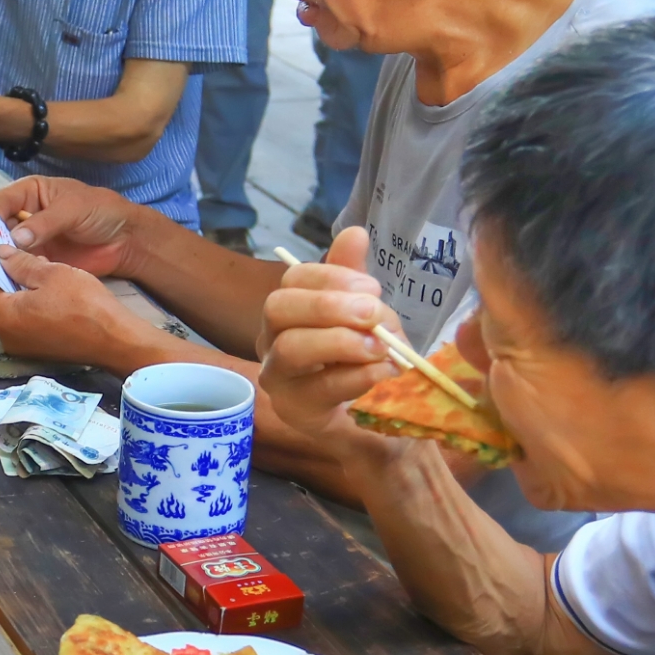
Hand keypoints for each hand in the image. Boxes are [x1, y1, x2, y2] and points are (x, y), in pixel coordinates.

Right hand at [0, 176, 137, 277]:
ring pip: (5, 249)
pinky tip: (14, 278)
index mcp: (30, 193)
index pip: (0, 201)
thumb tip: (15, 239)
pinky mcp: (38, 260)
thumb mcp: (72, 209)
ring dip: (2, 258)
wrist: (125, 239)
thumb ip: (44, 223)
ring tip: (0, 270)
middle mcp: (25, 215)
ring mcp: (30, 240)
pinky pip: (19, 266)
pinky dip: (15, 272)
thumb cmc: (100, 212)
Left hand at [0, 247, 138, 366]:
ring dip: (15, 288)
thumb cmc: (84, 304)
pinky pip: (22, 320)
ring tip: (33, 268)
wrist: (116, 340)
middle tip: (16, 252)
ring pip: (8, 309)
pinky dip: (26, 303)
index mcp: (3, 315)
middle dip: (1, 273)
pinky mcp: (36, 349)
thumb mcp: (51, 273)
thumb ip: (20, 262)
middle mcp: (5, 335)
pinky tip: (43, 290)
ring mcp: (20, 345)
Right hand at [254, 225, 396, 433]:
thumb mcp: (367, 316)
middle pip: (277, 308)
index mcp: (289, 310)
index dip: (331, 276)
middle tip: (373, 313)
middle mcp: (272, 340)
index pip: (292, 279)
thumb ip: (354, 278)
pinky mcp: (295, 411)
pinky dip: (355, 376)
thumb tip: (353, 232)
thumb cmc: (363, 361)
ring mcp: (278, 378)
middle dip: (327, 306)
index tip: (373, 287)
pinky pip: (318, 389)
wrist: (377, 422)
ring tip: (380, 347)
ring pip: (290, 349)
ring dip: (340, 342)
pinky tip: (382, 371)